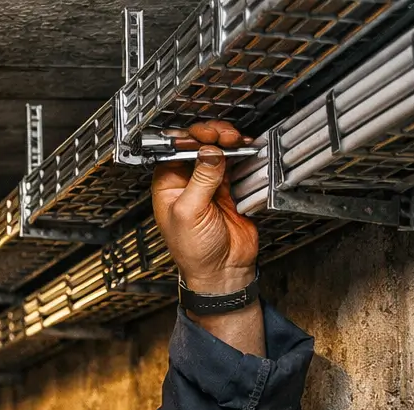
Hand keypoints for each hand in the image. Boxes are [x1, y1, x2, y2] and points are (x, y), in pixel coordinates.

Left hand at [151, 120, 259, 293]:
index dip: (188, 138)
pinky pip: (235, 163)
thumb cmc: (194, 252)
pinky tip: (246, 149)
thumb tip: (209, 152)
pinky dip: (241, 154)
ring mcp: (209, 182)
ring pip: (217, 150)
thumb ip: (200, 180)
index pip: (174, 150)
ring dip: (228, 142)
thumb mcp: (190, 213)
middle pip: (197, 145)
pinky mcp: (229, 188)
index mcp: (168, 185)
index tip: (204, 135)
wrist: (222, 271)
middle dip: (211, 135)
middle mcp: (187, 180)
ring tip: (237, 141)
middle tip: (225, 136)